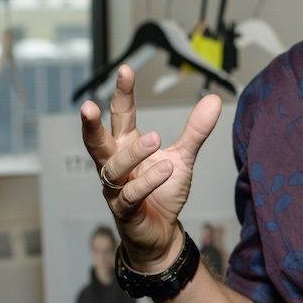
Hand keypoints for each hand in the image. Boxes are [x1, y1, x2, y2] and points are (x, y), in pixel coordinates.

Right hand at [80, 64, 221, 271]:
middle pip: (97, 142)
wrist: (162, 233)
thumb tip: (214, 99)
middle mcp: (116, 166)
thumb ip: (195, 130)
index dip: (121, 94)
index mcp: (127, 146)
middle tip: (88, 106)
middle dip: (90, 125)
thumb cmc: (164, 191)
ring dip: (134, 153)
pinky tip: (166, 170)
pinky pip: (129, 196)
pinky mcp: (125, 212)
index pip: (121, 116)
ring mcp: (116, 190)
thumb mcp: (184, 157)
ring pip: (113, 169)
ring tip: (157, 139)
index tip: (125, 70)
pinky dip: (146, 182)